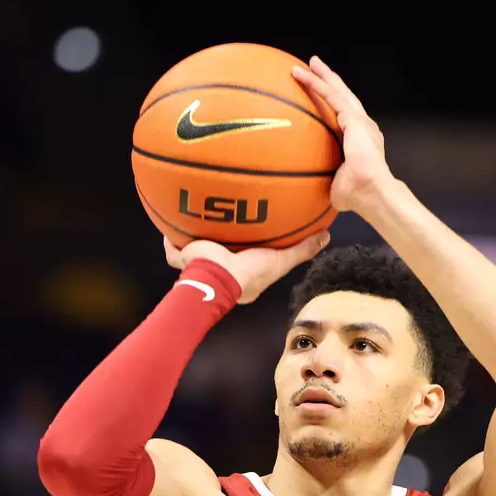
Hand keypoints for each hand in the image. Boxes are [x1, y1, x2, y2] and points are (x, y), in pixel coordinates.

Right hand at [163, 232, 329, 304]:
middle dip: (216, 243)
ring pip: (190, 252)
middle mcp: (216, 269)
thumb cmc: (248, 274)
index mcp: (238, 274)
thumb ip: (302, 249)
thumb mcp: (281, 261)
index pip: (242, 259)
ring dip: (191, 241)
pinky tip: (169, 218)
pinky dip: (169, 237)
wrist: (216, 277)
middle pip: (215, 254)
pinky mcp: (182, 256)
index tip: (251, 237)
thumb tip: (326, 235)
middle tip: (219, 226)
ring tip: (191, 219)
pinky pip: (172, 247)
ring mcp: (197, 264)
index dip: (245, 249)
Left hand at [291, 56, 396, 214]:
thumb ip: (326, 180)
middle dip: (330, 80)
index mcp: (360, 140)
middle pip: (343, 96)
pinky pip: (330, 95)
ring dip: (322, 76)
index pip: (345, 116)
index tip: (321, 94)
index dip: (334, 103)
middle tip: (315, 67)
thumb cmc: (357, 195)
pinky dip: (316, 83)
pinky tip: (302, 74)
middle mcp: (363, 126)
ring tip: (308, 64)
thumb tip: (309, 188)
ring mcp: (360, 120)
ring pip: (337, 91)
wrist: (371, 192)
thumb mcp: (336, 185)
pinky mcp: (353, 118)